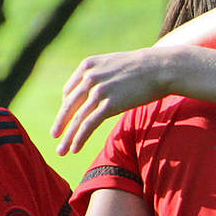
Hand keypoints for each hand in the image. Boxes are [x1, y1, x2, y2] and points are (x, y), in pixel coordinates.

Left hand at [52, 47, 172, 154]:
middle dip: (61, 123)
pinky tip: (74, 149)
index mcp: (88, 66)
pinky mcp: (109, 104)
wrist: (160, 68)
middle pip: (69, 106)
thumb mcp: (115, 65)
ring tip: (61, 151)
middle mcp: (89, 77)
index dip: (67, 107)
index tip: (67, 119)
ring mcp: (98, 91)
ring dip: (67, 137)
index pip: (70, 90)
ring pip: (76, 119)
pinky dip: (79, 139)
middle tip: (54, 136)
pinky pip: (88, 125)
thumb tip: (98, 90)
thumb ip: (101, 76)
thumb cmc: (143, 68)